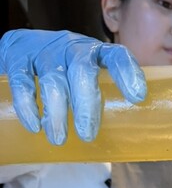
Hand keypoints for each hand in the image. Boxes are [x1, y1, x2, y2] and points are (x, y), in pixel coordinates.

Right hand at [0, 29, 146, 144]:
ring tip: (59, 139)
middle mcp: (72, 47)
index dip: (128, 73)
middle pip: (83, 70)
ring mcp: (45, 51)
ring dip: (57, 112)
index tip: (137, 96)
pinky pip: (22, 81)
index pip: (116, 56)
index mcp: (96, 53)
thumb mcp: (86, 78)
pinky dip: (28, 105)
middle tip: (87, 134)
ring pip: (53, 79)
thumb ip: (102, 99)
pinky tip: (34, 125)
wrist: (20, 49)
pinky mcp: (18, 56)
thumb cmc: (64, 74)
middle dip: (87, 103)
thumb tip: (123, 140)